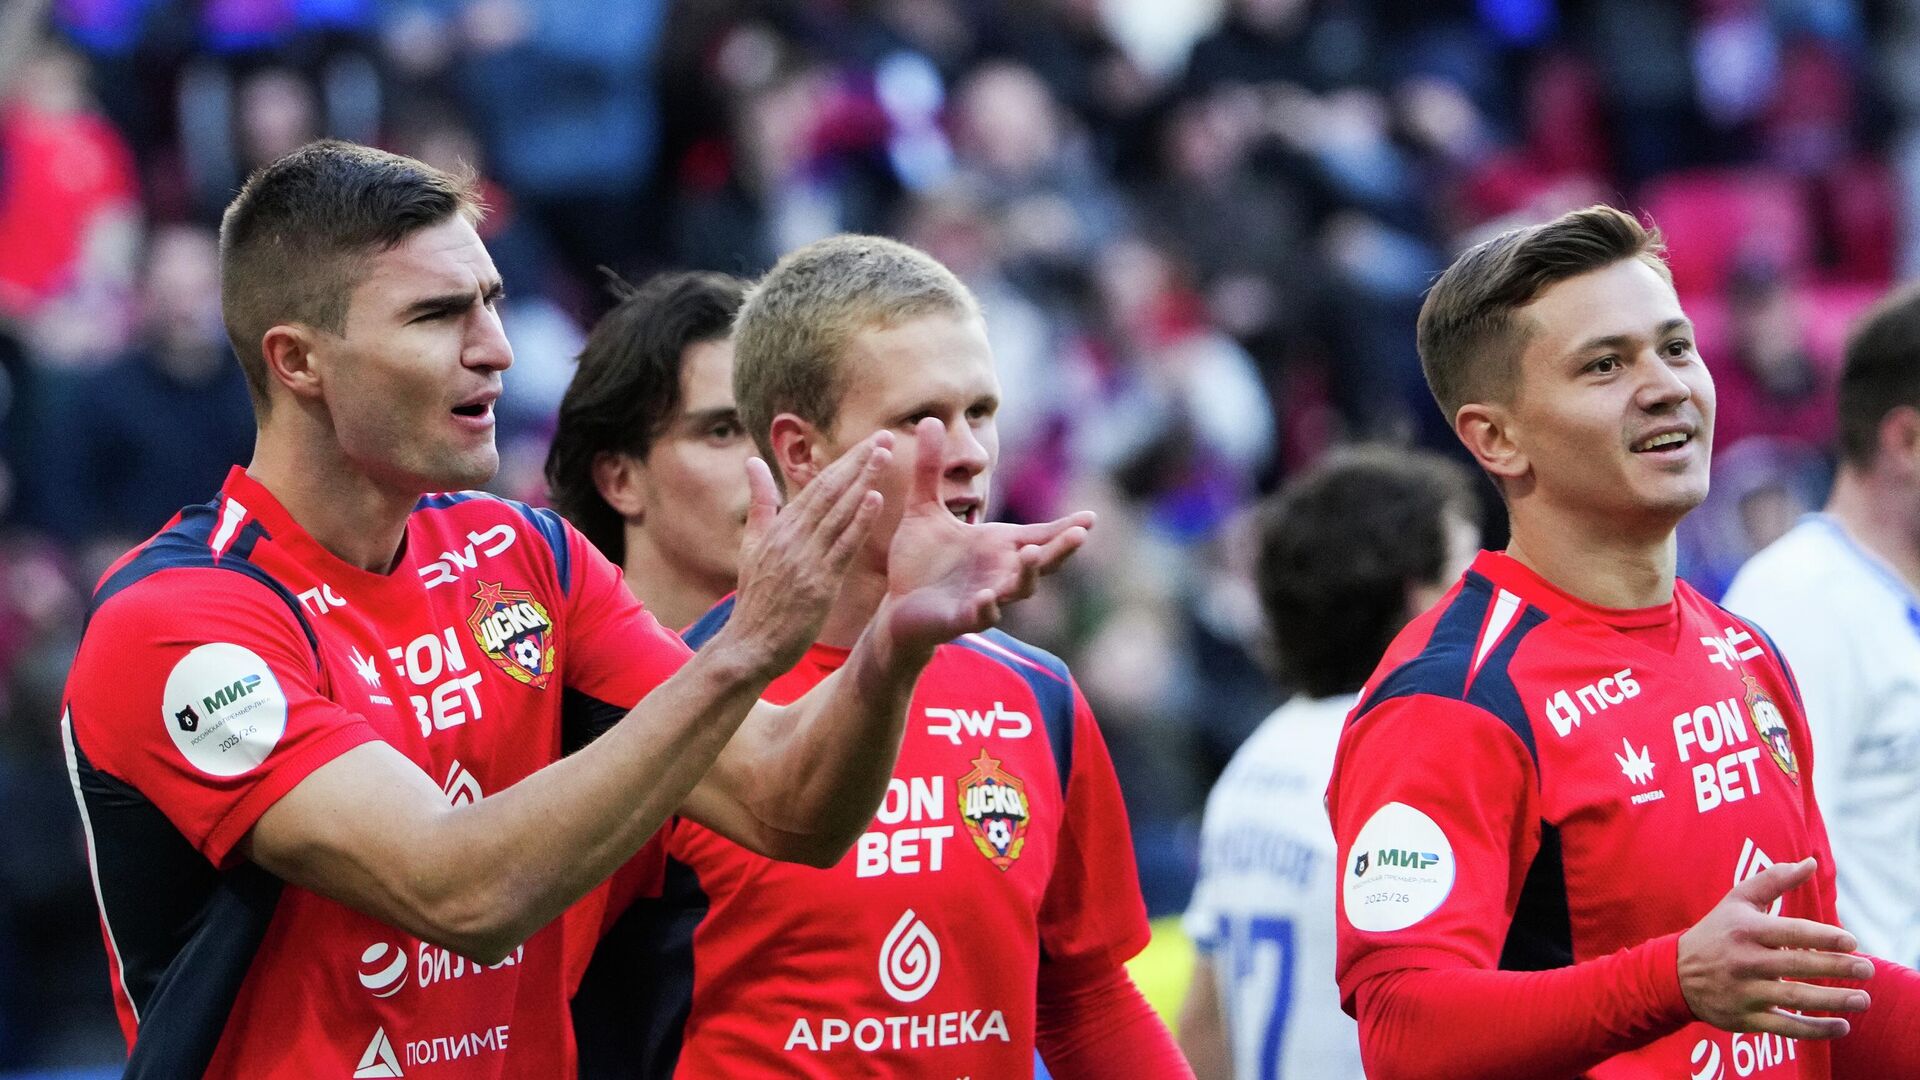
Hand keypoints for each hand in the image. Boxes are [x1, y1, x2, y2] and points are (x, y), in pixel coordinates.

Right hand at [722, 432, 890, 675]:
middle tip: (883, 436)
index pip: (817, 485)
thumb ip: (760, 503)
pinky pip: (842, 546)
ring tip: (883, 455)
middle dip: (858, 461)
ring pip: (838, 512)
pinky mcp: (818, 583)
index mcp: (779, 527)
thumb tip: (752, 461)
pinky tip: (875, 498)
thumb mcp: (751, 545)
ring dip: (862, 481)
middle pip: (829, 490)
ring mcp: (805, 559)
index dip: (845, 461)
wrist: (749, 645)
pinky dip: (859, 521)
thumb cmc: (756, 599)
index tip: (869, 442)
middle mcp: (792, 538)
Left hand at [878, 418, 1093, 655]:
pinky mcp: (962, 618)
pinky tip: (987, 596)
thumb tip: (932, 419)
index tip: (1092, 517)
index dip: (1066, 528)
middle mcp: (1000, 571)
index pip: (1040, 535)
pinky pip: (982, 615)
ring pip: (1019, 588)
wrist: (895, 604)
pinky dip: (987, 607)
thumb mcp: (924, 508)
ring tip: (1031, 554)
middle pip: (1043, 561)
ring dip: (1028, 574)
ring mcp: (986, 596)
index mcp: (997, 545)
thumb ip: (930, 468)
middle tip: (1080, 534)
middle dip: (1062, 549)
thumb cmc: (918, 561)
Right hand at [1677, 857, 1873, 1039]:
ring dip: (1834, 1001)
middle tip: (1867, 969)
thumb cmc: (1716, 932)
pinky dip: (1815, 1030)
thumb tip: (1811, 863)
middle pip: (1798, 965)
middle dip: (1837, 968)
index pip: (1791, 932)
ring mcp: (1745, 992)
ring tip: (1862, 1000)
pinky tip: (1841, 1026)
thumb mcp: (1737, 901)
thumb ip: (1774, 880)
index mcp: (1746, 930)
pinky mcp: (1745, 1018)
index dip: (1824, 937)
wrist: (1675, 973)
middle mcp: (1745, 961)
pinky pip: (1785, 1027)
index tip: (1852, 941)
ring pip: (1796, 999)